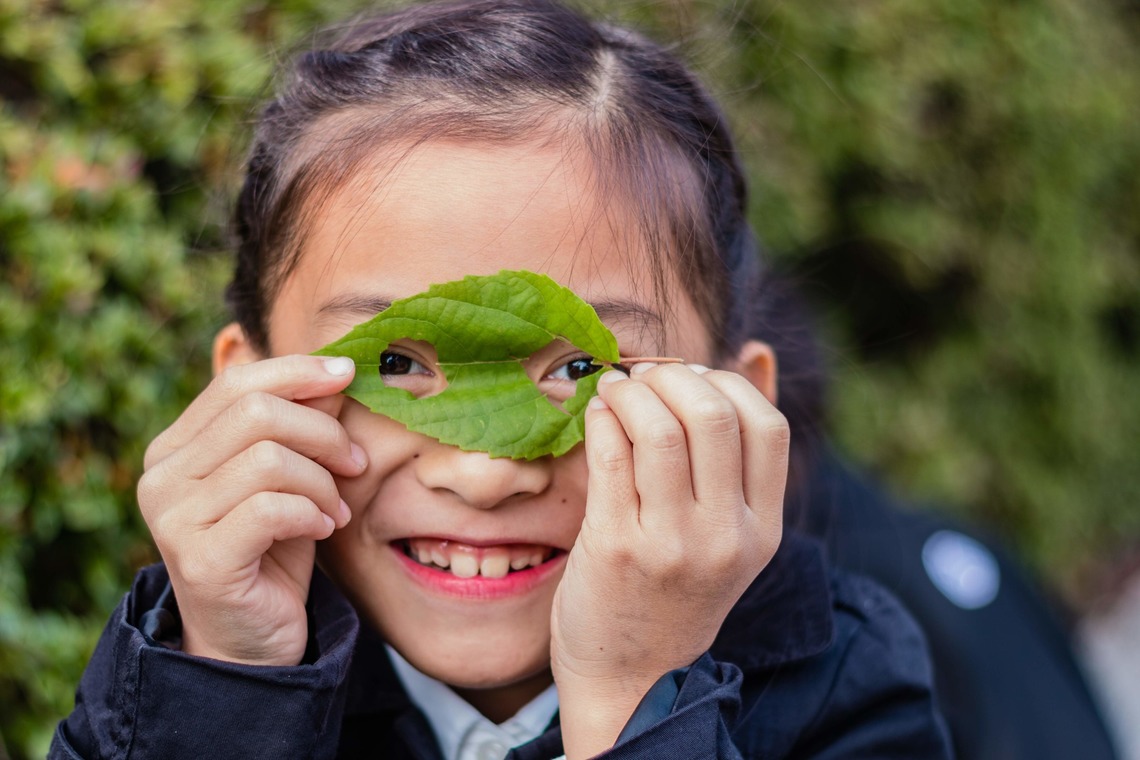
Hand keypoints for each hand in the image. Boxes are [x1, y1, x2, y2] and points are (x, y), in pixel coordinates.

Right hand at [137, 355, 366, 665]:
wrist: (252, 640)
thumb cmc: (273, 551)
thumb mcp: (292, 477)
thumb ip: (301, 426)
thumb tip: (335, 373)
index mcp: (176, 448)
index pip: (237, 382)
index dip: (297, 372)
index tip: (349, 374)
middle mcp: (161, 477)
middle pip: (256, 413)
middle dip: (323, 432)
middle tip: (356, 465)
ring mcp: (173, 519)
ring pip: (270, 459)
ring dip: (323, 483)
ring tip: (335, 510)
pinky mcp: (200, 559)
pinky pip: (272, 508)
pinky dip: (312, 513)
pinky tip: (324, 531)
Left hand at [551, 363, 786, 757]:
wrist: (631, 676)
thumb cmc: (676, 589)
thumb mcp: (732, 531)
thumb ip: (742, 452)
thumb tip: (755, 351)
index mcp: (764, 529)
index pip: (767, 425)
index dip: (726, 383)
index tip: (692, 379)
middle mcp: (727, 537)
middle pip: (713, 415)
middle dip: (673, 375)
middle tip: (645, 375)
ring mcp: (672, 545)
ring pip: (660, 428)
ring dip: (631, 391)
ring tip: (616, 389)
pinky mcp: (616, 548)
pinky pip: (611, 455)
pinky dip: (603, 418)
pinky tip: (597, 414)